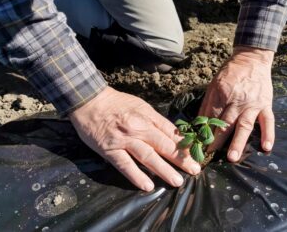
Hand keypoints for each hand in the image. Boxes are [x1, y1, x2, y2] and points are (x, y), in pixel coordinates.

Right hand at [69, 87, 200, 190]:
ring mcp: (124, 140)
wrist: (89, 100)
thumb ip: (155, 121)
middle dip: (181, 159)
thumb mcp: (140, 106)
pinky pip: (125, 165)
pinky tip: (147, 186)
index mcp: (148, 116)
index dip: (185, 145)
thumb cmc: (117, 103)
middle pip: (164, 145)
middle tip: (195, 171)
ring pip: (147, 156)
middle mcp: (139, 128)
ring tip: (177, 181)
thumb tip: (173, 135)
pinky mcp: (110, 150)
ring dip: (164, 170)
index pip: (171, 132)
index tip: (197, 155)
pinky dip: (136, 175)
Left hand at [199, 46, 274, 161]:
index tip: (198, 144)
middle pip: (225, 123)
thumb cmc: (230, 72)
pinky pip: (268, 121)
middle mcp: (237, 99)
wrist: (252, 59)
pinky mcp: (266, 104)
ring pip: (244, 125)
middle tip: (209, 155)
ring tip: (233, 157)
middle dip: (216, 141)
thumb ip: (207, 104)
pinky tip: (266, 147)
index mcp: (222, 93)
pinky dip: (268, 134)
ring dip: (238, 142)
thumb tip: (198, 123)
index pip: (211, 116)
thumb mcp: (214, 84)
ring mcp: (253, 103)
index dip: (204, 131)